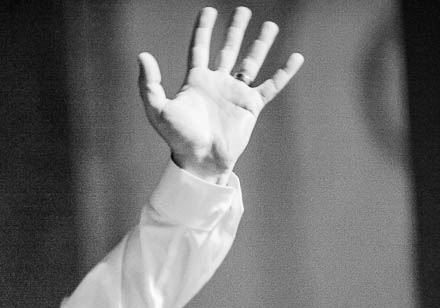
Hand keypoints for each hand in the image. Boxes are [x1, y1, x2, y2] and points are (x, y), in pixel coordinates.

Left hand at [138, 6, 303, 181]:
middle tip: (242, 10)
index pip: (199, 48)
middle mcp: (218, 83)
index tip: (209, 11)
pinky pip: (271, 85)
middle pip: (228, 49)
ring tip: (270, 25)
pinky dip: (284, 72)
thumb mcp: (157, 110)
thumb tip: (142, 56)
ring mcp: (236, 93)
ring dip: (261, 44)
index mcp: (196, 80)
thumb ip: (149, 84)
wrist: (200, 160)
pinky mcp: (251, 106)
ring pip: (251, 62)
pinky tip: (296, 58)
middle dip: (235, 30)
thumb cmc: (178, 138)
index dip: (203, 29)